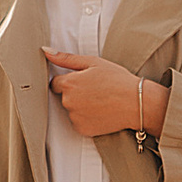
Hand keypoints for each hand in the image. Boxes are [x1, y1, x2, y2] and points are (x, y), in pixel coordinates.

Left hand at [46, 51, 164, 139]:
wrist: (137, 103)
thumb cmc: (117, 80)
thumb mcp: (93, 62)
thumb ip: (66, 58)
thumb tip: (45, 51)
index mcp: (69, 83)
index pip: (55, 83)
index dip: (69, 81)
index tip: (83, 82)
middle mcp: (68, 102)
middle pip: (63, 97)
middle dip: (75, 93)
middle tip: (96, 90)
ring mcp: (75, 117)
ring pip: (71, 110)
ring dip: (81, 107)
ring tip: (100, 101)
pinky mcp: (82, 129)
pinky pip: (79, 122)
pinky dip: (87, 119)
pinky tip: (101, 112)